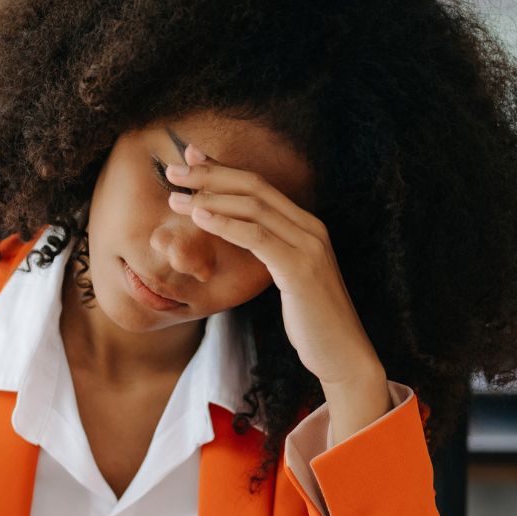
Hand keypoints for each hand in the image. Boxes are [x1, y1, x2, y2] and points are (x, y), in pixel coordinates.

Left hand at [165, 146, 392, 433]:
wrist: (342, 355)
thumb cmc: (311, 322)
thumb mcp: (287, 278)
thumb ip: (269, 252)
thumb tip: (239, 236)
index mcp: (307, 226)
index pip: (261, 186)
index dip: (223, 169)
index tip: (190, 160)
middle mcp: (311, 228)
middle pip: (255, 186)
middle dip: (211, 175)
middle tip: (174, 171)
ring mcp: (309, 246)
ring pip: (254, 206)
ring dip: (210, 198)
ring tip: (176, 198)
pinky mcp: (300, 268)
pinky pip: (257, 236)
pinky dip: (226, 223)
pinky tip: (201, 218)